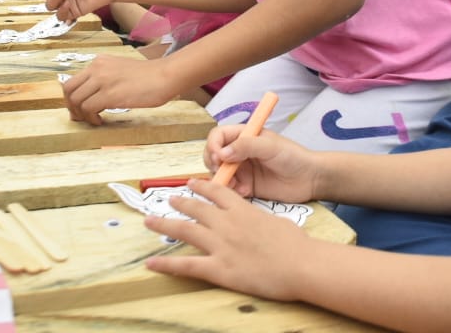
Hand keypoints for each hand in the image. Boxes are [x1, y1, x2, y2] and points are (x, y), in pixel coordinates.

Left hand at [62, 54, 182, 123]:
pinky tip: (101, 121)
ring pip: (76, 100)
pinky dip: (91, 118)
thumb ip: (104, 78)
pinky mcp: (110, 94)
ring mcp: (102, 80)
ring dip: (82, 114)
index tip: (78, 109)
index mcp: (99, 61)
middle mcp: (97, 68)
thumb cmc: (148, 76)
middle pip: (68, 90)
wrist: (165, 75)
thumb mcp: (120, 69)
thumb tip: (92, 96)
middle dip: (71, 107)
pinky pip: (89, 108)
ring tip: (94, 120)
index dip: (72, 98)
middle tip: (81, 117)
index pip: (72, 80)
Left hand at [143, 178, 311, 301]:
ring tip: (150, 221)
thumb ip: (260, 219)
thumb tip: (257, 222)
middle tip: (169, 198)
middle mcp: (226, 223)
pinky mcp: (218, 268)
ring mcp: (219, 245)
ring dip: (164, 224)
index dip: (202, 187)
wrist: (300, 264)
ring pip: (184, 230)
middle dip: (180, 202)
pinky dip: (166, 265)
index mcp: (242, 209)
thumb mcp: (276, 221)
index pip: (216, 192)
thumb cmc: (296, 244)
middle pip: (196, 208)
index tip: (192, 183)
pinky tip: (151, 263)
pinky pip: (186, 265)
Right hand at [204, 126, 319, 201]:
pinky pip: (230, 189)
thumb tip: (222, 153)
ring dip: (222, 179)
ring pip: (219, 174)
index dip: (213, 145)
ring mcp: (242, 170)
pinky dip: (232, 191)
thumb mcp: (270, 146)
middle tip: (221, 171)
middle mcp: (239, 152)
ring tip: (237, 184)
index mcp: (244, 136)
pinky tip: (245, 191)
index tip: (217, 156)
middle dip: (213, 164)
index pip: (218, 136)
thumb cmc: (293, 156)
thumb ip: (246, 146)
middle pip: (213, 155)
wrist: (310, 179)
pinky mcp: (246, 187)